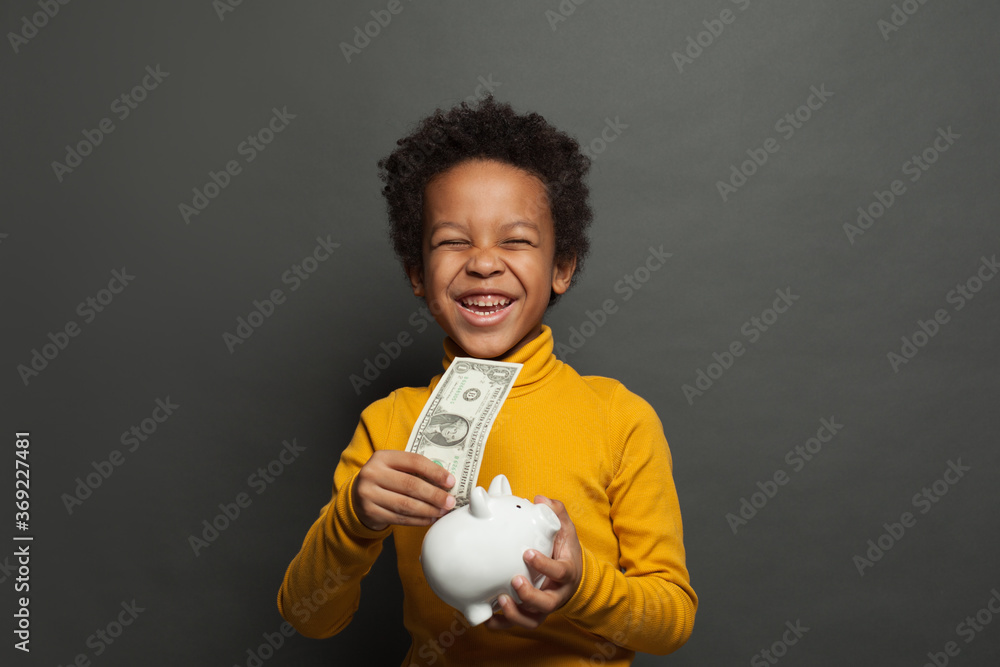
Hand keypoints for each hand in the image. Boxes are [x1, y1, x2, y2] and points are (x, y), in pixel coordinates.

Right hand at [352, 450, 455, 530]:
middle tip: (450, 501)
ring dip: (428, 510)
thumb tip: (445, 481)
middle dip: (435, 495)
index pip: (414, 461)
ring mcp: (368, 494)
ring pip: (406, 504)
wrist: (356, 497)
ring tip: (442, 512)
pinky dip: (418, 520)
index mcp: (382, 457)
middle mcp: (372, 473)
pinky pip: (400, 518)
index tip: (450, 481)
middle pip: (411, 485)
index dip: (435, 472)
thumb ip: (414, 470)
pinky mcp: (370, 512)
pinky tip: (430, 519)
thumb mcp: (393, 467)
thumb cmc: (384, 480)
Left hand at [485, 496, 582, 630]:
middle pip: (547, 603)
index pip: (561, 572)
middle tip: (514, 581)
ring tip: (499, 600)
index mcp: (567, 572)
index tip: (527, 553)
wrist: (571, 573)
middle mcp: (557, 593)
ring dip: (515, 614)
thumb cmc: (564, 549)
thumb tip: (540, 499)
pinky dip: (502, 624)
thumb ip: (555, 512)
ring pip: (532, 620)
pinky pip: (518, 624)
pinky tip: (487, 619)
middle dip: (530, 595)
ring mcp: (544, 607)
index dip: (545, 565)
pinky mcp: (531, 613)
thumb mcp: (565, 529)